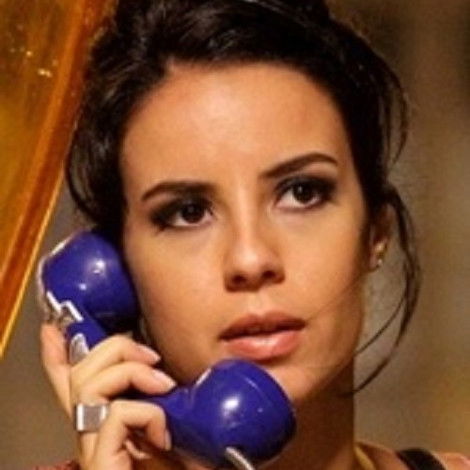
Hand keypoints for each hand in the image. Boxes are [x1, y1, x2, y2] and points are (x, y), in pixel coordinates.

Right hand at [40, 323, 181, 469]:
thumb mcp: (171, 429)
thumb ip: (163, 405)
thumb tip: (173, 374)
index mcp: (105, 426)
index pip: (71, 384)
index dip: (58, 356)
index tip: (53, 330)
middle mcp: (91, 436)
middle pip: (79, 374)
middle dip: (113, 347)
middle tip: (150, 354)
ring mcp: (93, 451)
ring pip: (87, 385)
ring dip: (130, 370)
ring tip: (162, 383)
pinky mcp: (101, 464)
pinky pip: (115, 416)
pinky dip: (147, 412)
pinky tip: (164, 433)